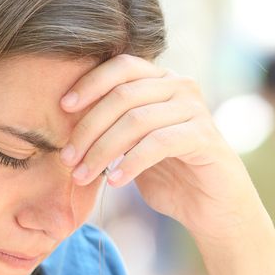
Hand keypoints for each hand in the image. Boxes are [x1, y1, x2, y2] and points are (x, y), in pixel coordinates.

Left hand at [58, 54, 266, 246]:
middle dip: (88, 128)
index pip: (121, 67)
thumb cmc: (168, 174)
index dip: (90, 83)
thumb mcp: (132, 146)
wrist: (212, 207)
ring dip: (102, 150)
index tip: (62, 108)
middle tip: (67, 158)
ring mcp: (195, 109)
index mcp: (161, 80)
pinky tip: (115, 181)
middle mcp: (181, 86)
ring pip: (136, 120)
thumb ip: (111, 126)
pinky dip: (131, 162)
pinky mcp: (204, 137)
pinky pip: (158, 143)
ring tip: (83, 176)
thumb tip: (64, 118)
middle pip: (123, 95)